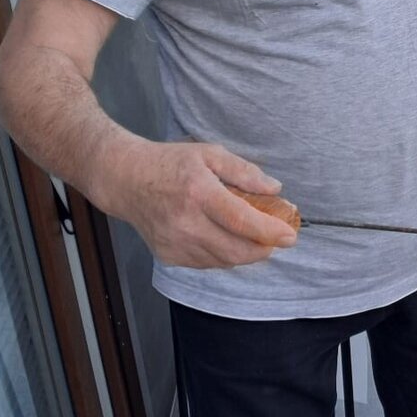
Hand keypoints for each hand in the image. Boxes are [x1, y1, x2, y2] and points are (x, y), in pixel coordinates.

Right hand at [113, 140, 297, 268]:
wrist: (126, 180)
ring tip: (252, 235)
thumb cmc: (171, 163)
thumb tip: (275, 189)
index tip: (290, 235)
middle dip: (263, 248)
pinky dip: (223, 255)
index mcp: (199, 193)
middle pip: (236, 250)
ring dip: (245, 252)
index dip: (270, 232)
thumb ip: (244, 171)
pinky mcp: (169, 255)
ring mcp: (175, 243)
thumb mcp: (210, 154)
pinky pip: (207, 263)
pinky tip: (224, 237)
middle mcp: (186, 222)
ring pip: (224, 260)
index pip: (242, 221)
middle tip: (277, 238)